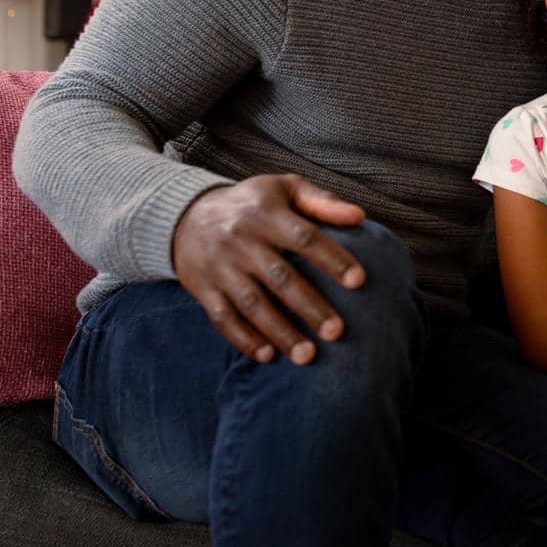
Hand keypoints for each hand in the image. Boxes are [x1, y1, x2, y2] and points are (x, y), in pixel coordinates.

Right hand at [171, 174, 367, 364]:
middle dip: (309, 307)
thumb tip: (360, 216)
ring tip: (308, 356)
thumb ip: (323, 202)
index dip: (332, 259)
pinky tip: (268, 356)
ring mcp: (220, 267)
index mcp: (266, 214)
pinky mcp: (203, 288)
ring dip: (280, 332)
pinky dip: (244, 339)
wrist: (186, 215)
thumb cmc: (254, 204)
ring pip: (251, 304)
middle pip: (280, 277)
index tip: (359, 281)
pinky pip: (222, 318)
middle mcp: (241, 241)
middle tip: (337, 332)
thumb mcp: (285, 190)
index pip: (305, 238)